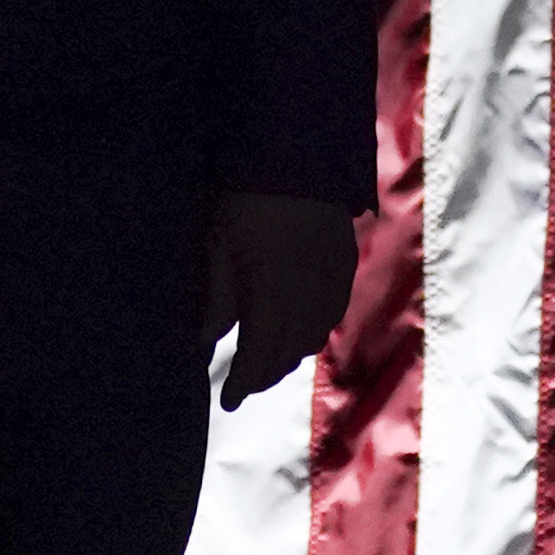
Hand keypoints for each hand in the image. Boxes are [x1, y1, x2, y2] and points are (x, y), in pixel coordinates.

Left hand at [202, 188, 358, 408]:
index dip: (242, 383)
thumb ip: (218, 299)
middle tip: (243, 382)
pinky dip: (312, 331)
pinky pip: (332, 315)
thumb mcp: (219, 246)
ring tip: (266, 359)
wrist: (300, 154)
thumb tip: (208, 343)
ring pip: (313, 339)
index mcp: (272, 294)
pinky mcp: (346, 266)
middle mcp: (308, 297)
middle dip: (264, 375)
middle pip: (288, 354)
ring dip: (289, 355)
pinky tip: (297, 330)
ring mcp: (332, 282)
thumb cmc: (246, 198)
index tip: (226, 400)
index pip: (258, 356)